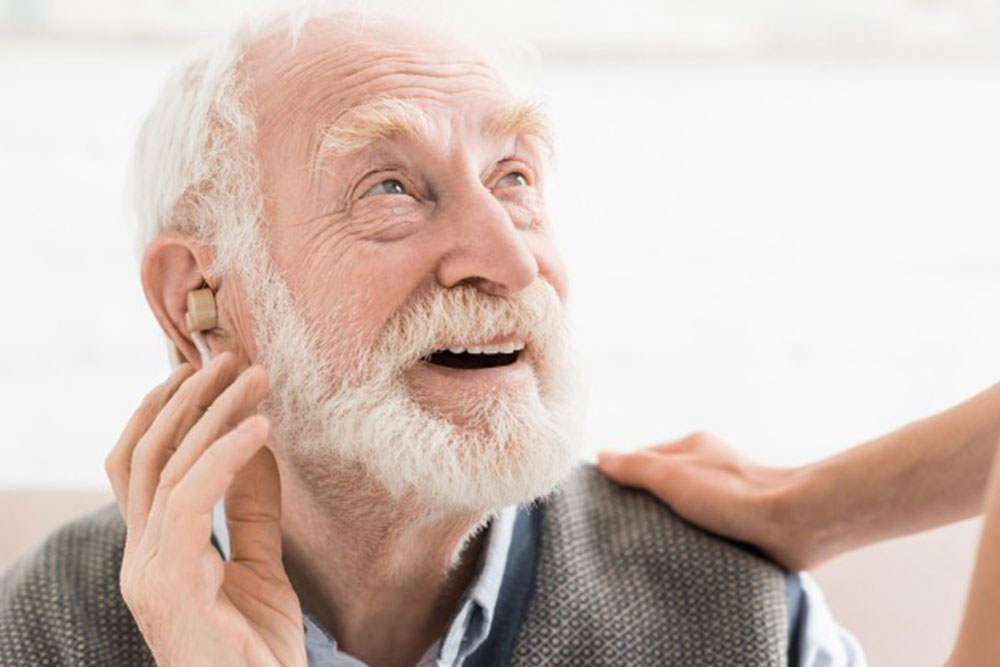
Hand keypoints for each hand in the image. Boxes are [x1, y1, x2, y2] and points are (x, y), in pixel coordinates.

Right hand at [104, 353, 305, 666]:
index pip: (143, 464)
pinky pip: (189, 502)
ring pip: (165, 467)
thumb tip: (256, 442)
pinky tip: (259, 429)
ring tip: (253, 377)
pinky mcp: (170, 586)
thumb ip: (252, 509)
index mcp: (155, 550)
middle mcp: (140, 556)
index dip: (167, 411)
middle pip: (147, 454)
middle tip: (230, 357)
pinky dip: (223, 457)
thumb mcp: (262, 565)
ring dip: (209, 413)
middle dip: (185, 398)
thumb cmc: (258, 651)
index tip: (209, 371)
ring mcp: (148, 572)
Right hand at [597, 432, 815, 569]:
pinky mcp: (741, 521)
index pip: (642, 457)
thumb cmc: (731, 495)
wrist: (793, 523)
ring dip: (669, 523)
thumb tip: (600, 456)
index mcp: (692, 446)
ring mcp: (726, 493)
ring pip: (684, 506)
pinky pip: (705, 527)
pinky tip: (681, 553)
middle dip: (643, 501)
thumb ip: (634, 466)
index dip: (621, 476)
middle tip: (619, 527)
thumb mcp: (670, 475)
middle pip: (663, 482)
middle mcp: (710, 465)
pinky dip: (692, 537)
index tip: (601, 499)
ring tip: (647, 545)